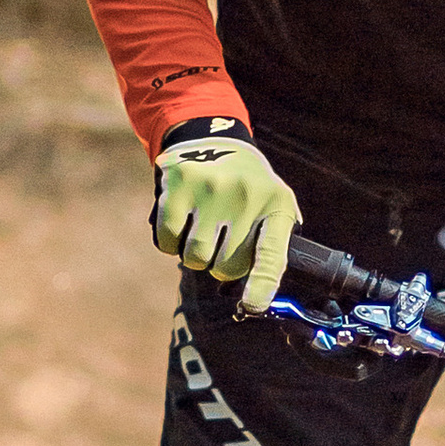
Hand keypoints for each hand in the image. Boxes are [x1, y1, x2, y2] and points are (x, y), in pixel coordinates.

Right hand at [152, 121, 299, 315]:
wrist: (213, 139)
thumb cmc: (247, 188)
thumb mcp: (273, 205)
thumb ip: (273, 247)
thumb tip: (257, 299)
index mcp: (276, 205)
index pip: (271, 255)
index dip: (262, 286)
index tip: (253, 306)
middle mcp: (246, 196)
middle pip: (226, 267)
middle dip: (221, 265)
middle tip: (221, 241)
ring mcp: (212, 189)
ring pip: (196, 258)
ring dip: (196, 255)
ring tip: (203, 230)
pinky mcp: (179, 184)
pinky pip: (168, 241)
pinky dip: (172, 242)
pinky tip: (182, 222)